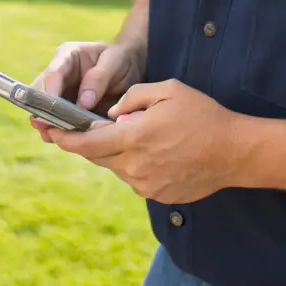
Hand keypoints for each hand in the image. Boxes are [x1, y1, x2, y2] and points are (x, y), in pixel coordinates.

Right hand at [30, 40, 143, 143]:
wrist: (130, 68)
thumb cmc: (120, 60)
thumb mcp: (114, 62)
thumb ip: (98, 79)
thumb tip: (82, 104)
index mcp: (67, 56)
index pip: (53, 74)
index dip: (50, 93)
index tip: (52, 111)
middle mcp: (58, 75)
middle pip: (41, 94)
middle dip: (44, 112)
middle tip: (49, 130)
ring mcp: (60, 93)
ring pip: (45, 110)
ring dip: (49, 124)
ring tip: (54, 138)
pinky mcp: (65, 109)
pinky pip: (57, 121)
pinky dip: (60, 131)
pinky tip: (67, 141)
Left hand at [47, 78, 246, 202]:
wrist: (234, 152)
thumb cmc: (202, 115)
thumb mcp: (166, 90)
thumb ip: (132, 98)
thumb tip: (112, 113)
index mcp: (133, 138)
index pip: (86, 143)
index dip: (65, 138)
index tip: (51, 132)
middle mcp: (134, 166)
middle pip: (98, 157)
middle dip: (89, 143)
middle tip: (83, 129)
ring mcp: (145, 184)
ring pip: (116, 167)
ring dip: (117, 152)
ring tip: (138, 135)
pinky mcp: (157, 195)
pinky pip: (135, 178)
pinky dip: (135, 164)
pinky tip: (155, 151)